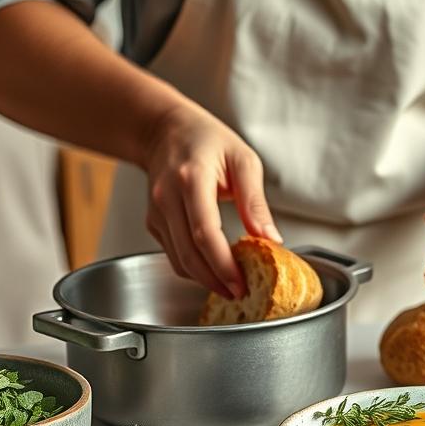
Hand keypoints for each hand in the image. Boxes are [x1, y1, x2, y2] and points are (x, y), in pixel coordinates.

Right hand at [139, 100, 281, 297]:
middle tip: (240, 293)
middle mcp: (167, 197)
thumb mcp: (243, 160)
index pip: (204, 232)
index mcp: (191, 179)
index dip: (222, 264)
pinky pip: (173, 254)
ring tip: (231, 285)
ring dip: (204, 279)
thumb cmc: (207, 140)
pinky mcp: (153, 223)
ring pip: (178, 260)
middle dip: (215, 280)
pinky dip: (194, 268)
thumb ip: (255, 201)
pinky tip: (214, 269)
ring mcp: (156, 212)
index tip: (241, 283)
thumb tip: (271, 239)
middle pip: (189, 253)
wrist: (165, 131)